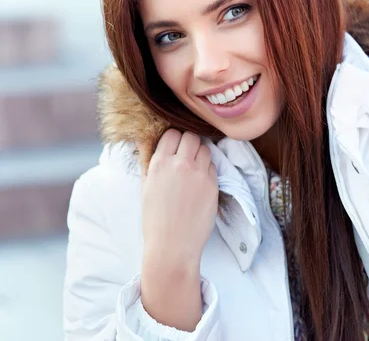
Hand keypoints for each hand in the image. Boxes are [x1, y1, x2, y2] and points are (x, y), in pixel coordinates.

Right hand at [139, 129, 218, 269]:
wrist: (173, 245)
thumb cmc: (155, 219)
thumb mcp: (145, 187)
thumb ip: (147, 160)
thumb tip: (143, 139)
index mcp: (160, 163)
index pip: (172, 134)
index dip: (173, 140)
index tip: (174, 149)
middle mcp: (180, 164)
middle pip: (191, 136)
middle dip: (189, 143)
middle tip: (186, 156)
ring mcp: (199, 173)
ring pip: (205, 148)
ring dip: (200, 154)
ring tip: (193, 169)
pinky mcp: (213, 184)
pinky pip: (213, 165)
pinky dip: (208, 169)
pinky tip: (200, 182)